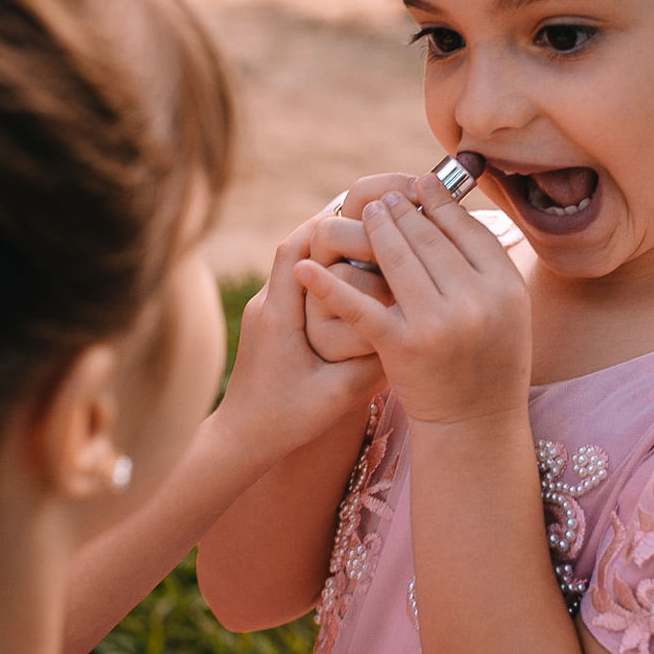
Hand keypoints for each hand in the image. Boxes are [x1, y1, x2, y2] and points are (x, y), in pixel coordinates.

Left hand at [217, 217, 383, 455]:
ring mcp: (264, 311)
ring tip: (370, 245)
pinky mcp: (268, 321)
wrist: (242, 439)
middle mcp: (266, 304)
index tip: (367, 213)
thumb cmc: (286, 421)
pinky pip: (297, 284)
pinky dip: (324, 275)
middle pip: (296, 246)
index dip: (330, 223)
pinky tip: (355, 280)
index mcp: (279, 315)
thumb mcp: (338, 396)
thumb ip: (372, 363)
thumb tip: (411, 328)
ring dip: (329, 252)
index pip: (296, 247)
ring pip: (296, 263)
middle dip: (334, 229)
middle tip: (374, 220)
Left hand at [296, 172, 530, 427]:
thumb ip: (489, 267)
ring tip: (367, 212)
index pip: (467, 229)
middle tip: (387, 195)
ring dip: (377, 229)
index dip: (442, 203)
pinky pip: (360, 308)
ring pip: (397, 258)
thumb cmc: (491, 362)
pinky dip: (330, 286)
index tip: (423, 184)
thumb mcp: (508, 313)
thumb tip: (459, 211)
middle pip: (429, 238)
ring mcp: (436, 325)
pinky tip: (306, 268)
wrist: (474, 425)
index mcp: (506, 288)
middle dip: (404, 211)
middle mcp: (475, 303)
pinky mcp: (401, 348)